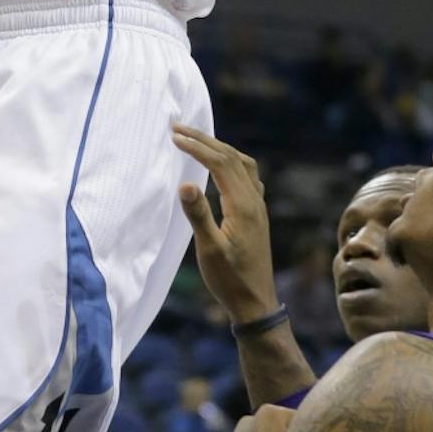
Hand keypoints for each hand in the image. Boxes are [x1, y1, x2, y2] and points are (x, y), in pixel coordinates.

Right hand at [173, 126, 276, 323]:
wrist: (256, 303)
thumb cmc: (229, 280)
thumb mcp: (209, 250)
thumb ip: (198, 215)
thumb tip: (185, 183)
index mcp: (242, 205)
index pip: (220, 163)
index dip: (196, 147)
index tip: (174, 136)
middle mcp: (254, 200)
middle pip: (232, 157)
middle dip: (205, 139)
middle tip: (178, 128)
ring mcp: (258, 207)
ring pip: (242, 163)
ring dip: (219, 147)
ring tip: (197, 140)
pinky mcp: (257, 215)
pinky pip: (247, 175)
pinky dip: (231, 161)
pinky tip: (222, 166)